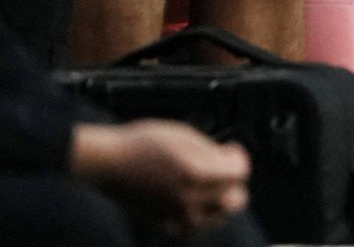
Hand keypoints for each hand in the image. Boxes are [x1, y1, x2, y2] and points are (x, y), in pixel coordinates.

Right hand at [72, 120, 249, 232]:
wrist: (107, 163)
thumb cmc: (140, 144)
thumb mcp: (183, 134)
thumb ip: (212, 150)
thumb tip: (229, 156)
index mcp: (197, 173)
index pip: (239, 174)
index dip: (239, 158)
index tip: (232, 150)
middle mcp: (189, 199)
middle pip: (234, 200)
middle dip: (235, 182)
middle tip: (224, 167)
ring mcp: (176, 214)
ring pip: (217, 216)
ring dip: (220, 199)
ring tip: (209, 182)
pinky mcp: (163, 222)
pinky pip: (193, 225)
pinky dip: (200, 214)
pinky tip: (193, 199)